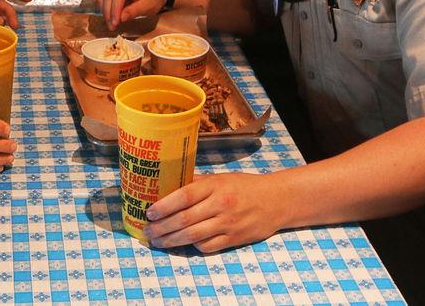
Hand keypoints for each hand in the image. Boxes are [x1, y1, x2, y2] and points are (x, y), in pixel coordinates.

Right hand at [96, 0, 165, 29]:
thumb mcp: (148, 6)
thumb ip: (134, 11)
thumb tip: (121, 18)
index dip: (115, 10)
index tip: (115, 23)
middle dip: (108, 13)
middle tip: (112, 27)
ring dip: (104, 11)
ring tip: (111, 23)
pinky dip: (103, 7)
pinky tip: (109, 16)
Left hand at [144, 172, 287, 252]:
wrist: (276, 200)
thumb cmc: (244, 186)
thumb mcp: (220, 178)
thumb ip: (196, 182)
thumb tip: (168, 184)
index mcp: (215, 186)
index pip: (184, 196)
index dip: (164, 206)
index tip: (149, 213)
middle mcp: (220, 204)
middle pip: (185, 219)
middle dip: (162, 227)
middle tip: (147, 231)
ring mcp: (228, 224)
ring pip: (193, 236)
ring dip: (172, 241)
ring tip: (158, 241)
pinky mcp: (234, 239)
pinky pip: (208, 246)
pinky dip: (193, 246)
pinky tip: (184, 243)